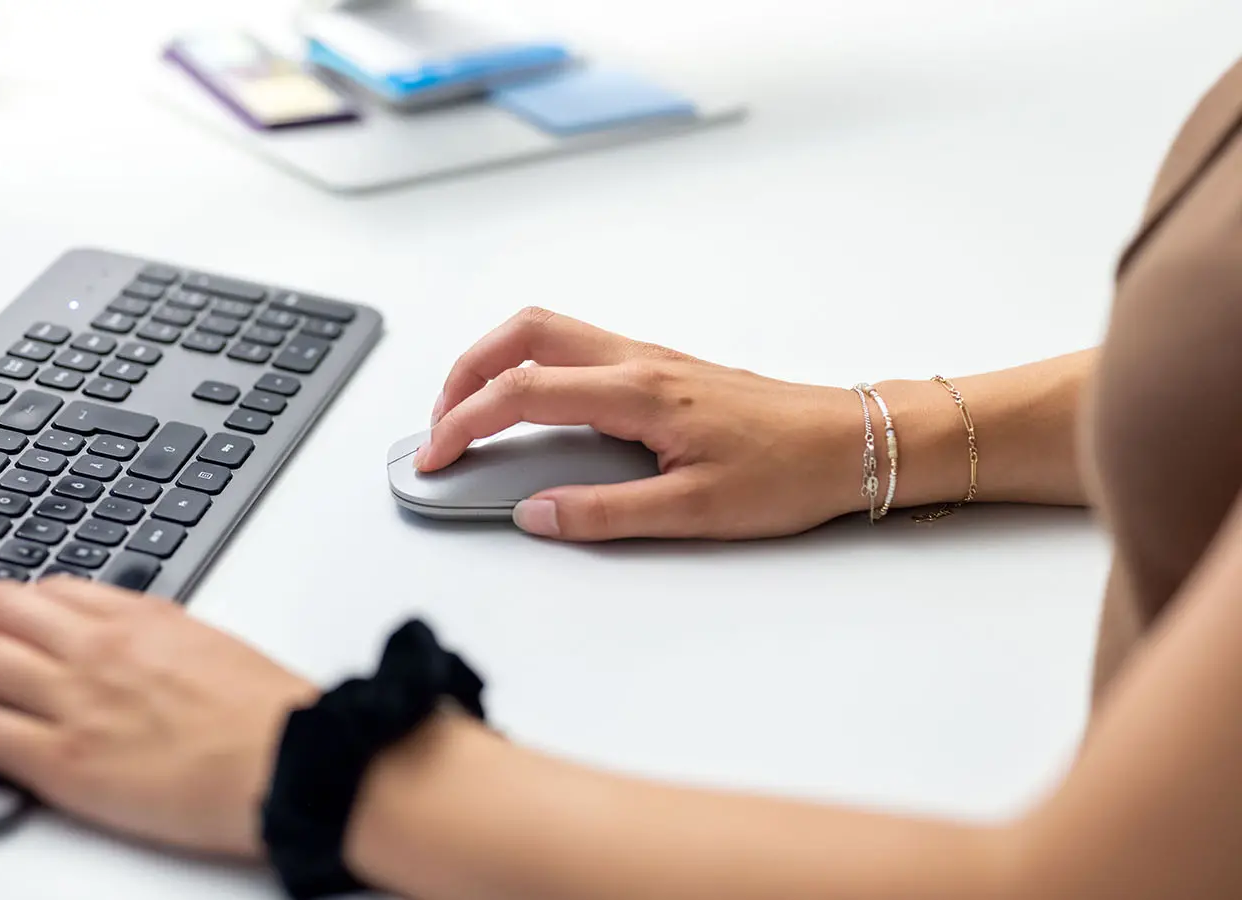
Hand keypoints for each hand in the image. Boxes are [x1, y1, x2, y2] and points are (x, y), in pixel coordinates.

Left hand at [0, 577, 317, 857]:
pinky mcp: (63, 760)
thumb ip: (161, 636)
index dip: (1, 598)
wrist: (290, 758)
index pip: (49, 593)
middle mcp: (97, 649)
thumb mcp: (212, 647)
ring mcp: (75, 702)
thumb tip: (131, 633)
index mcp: (139, 619)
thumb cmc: (269, 713)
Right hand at [419, 307, 868, 540]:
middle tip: (441, 422)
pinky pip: (577, 346)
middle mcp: (637, 360)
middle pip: (523, 332)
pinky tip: (535, 407)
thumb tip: (534, 513)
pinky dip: (533, 365)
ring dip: (497, 360)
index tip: (435, 456)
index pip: (522, 391)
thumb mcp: (693, 511)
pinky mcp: (661, 367)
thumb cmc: (788, 471)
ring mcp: (649, 357)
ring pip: (549, 329)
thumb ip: (604, 513)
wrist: (851, 442)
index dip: (465, 422)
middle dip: (465, 370)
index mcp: (637, 392)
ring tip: (474, 411)